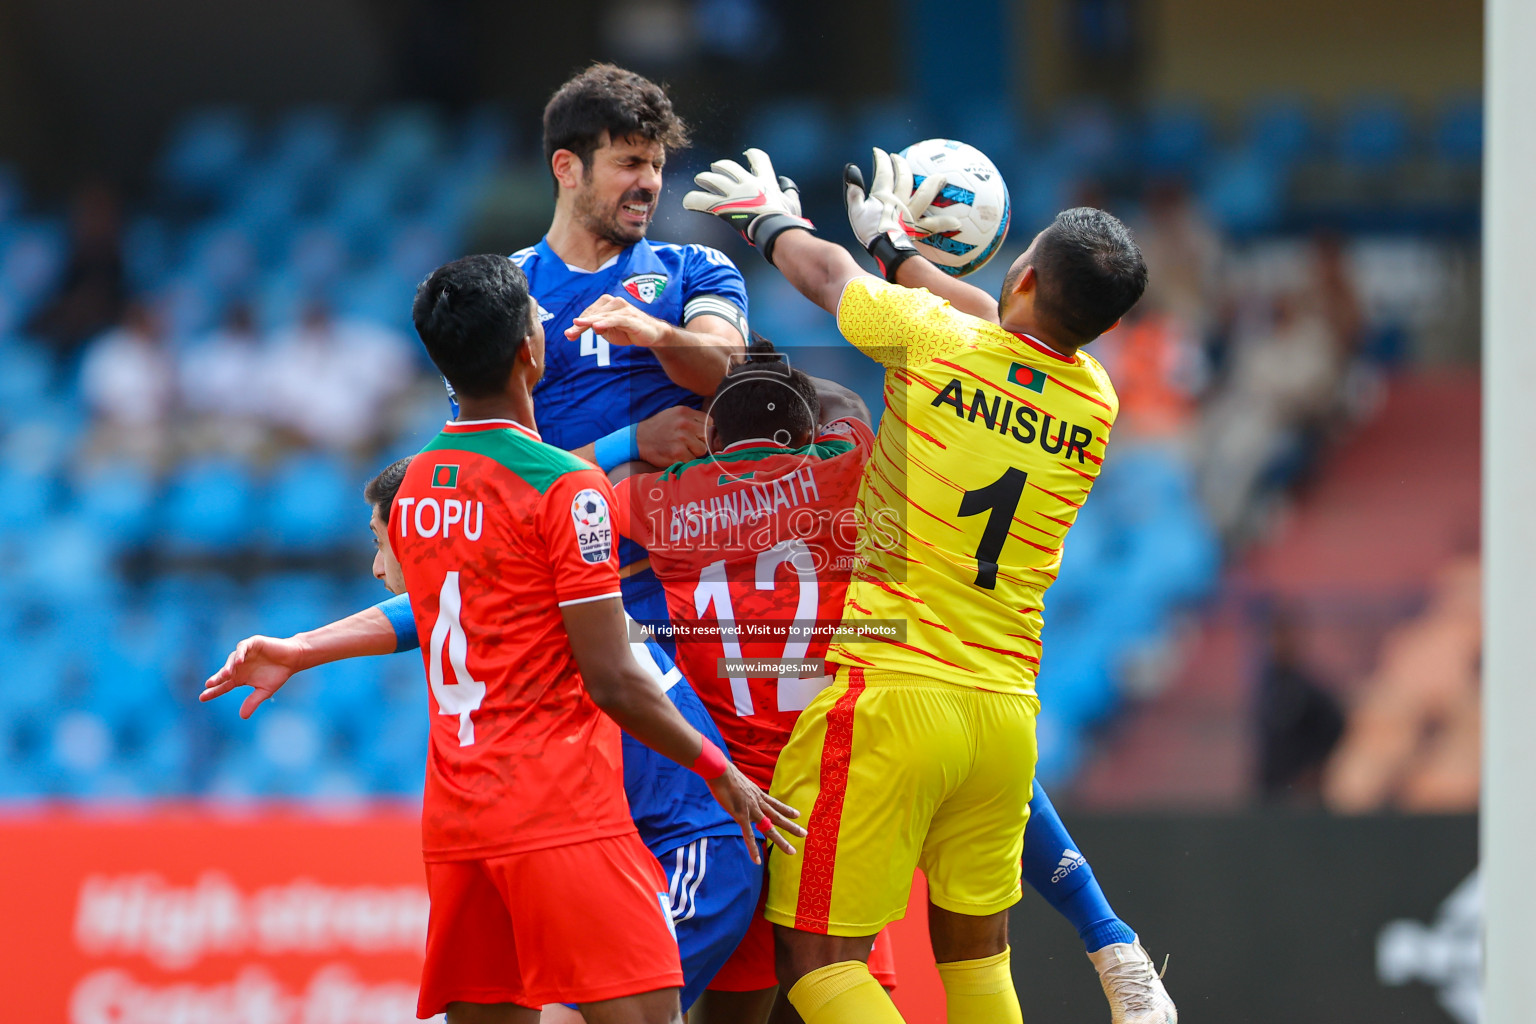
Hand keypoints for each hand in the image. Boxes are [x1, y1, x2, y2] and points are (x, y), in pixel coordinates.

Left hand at [199, 635, 307, 718]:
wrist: (293, 659)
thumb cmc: (278, 674)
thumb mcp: (264, 691)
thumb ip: (253, 702)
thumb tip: (242, 717)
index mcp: (239, 677)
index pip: (223, 685)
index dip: (214, 691)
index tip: (202, 698)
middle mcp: (239, 665)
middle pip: (225, 673)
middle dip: (217, 679)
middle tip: (209, 685)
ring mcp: (245, 654)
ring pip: (232, 660)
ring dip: (228, 667)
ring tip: (225, 675)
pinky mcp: (253, 644)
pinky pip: (243, 647)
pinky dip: (240, 654)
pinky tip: (239, 662)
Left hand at [565, 294, 670, 347]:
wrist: (652, 334)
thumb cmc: (628, 330)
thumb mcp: (609, 331)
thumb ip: (597, 328)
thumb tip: (588, 326)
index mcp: (607, 304)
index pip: (589, 314)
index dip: (579, 325)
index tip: (569, 335)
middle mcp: (614, 302)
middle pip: (593, 315)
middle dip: (580, 325)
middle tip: (569, 334)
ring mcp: (623, 309)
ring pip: (602, 316)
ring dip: (589, 322)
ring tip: (578, 326)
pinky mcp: (631, 318)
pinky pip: (616, 320)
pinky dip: (606, 322)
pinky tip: (597, 327)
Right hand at [636, 405, 706, 465]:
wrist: (638, 440)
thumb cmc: (659, 428)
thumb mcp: (674, 414)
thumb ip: (691, 418)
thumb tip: (712, 429)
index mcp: (684, 412)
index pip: (709, 422)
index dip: (704, 430)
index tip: (696, 434)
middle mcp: (684, 423)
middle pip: (707, 436)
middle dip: (699, 441)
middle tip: (687, 443)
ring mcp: (681, 438)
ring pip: (702, 450)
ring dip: (693, 452)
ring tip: (680, 449)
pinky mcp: (677, 453)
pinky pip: (692, 460)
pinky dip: (685, 460)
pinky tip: (675, 455)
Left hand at [682, 148, 814, 262]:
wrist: (774, 230)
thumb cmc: (785, 220)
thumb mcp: (793, 203)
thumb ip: (789, 191)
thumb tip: (786, 185)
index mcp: (765, 180)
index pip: (758, 159)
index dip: (752, 155)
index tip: (748, 154)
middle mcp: (747, 183)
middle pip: (728, 166)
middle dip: (720, 166)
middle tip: (715, 168)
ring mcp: (733, 194)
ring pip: (712, 180)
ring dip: (704, 178)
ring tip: (700, 179)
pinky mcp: (722, 207)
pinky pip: (702, 201)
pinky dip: (692, 200)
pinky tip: (687, 202)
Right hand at [706, 762, 805, 863]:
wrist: (720, 770)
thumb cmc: (724, 772)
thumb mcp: (738, 780)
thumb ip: (740, 788)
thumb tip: (736, 789)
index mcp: (757, 794)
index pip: (775, 803)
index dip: (786, 809)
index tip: (797, 814)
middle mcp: (758, 803)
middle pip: (778, 817)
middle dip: (792, 826)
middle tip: (805, 834)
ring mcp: (751, 810)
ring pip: (770, 829)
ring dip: (781, 841)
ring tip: (792, 852)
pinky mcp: (741, 816)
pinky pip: (749, 836)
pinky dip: (753, 849)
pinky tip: (757, 861)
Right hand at [844, 148, 962, 256]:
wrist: (882, 249)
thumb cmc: (867, 232)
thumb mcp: (855, 211)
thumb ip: (854, 191)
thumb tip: (851, 169)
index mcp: (883, 197)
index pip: (883, 173)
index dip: (881, 160)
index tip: (879, 152)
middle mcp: (899, 201)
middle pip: (904, 178)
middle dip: (902, 165)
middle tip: (899, 158)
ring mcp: (910, 213)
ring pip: (924, 196)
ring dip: (933, 185)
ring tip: (942, 177)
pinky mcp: (917, 228)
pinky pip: (933, 225)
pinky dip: (945, 223)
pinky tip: (957, 222)